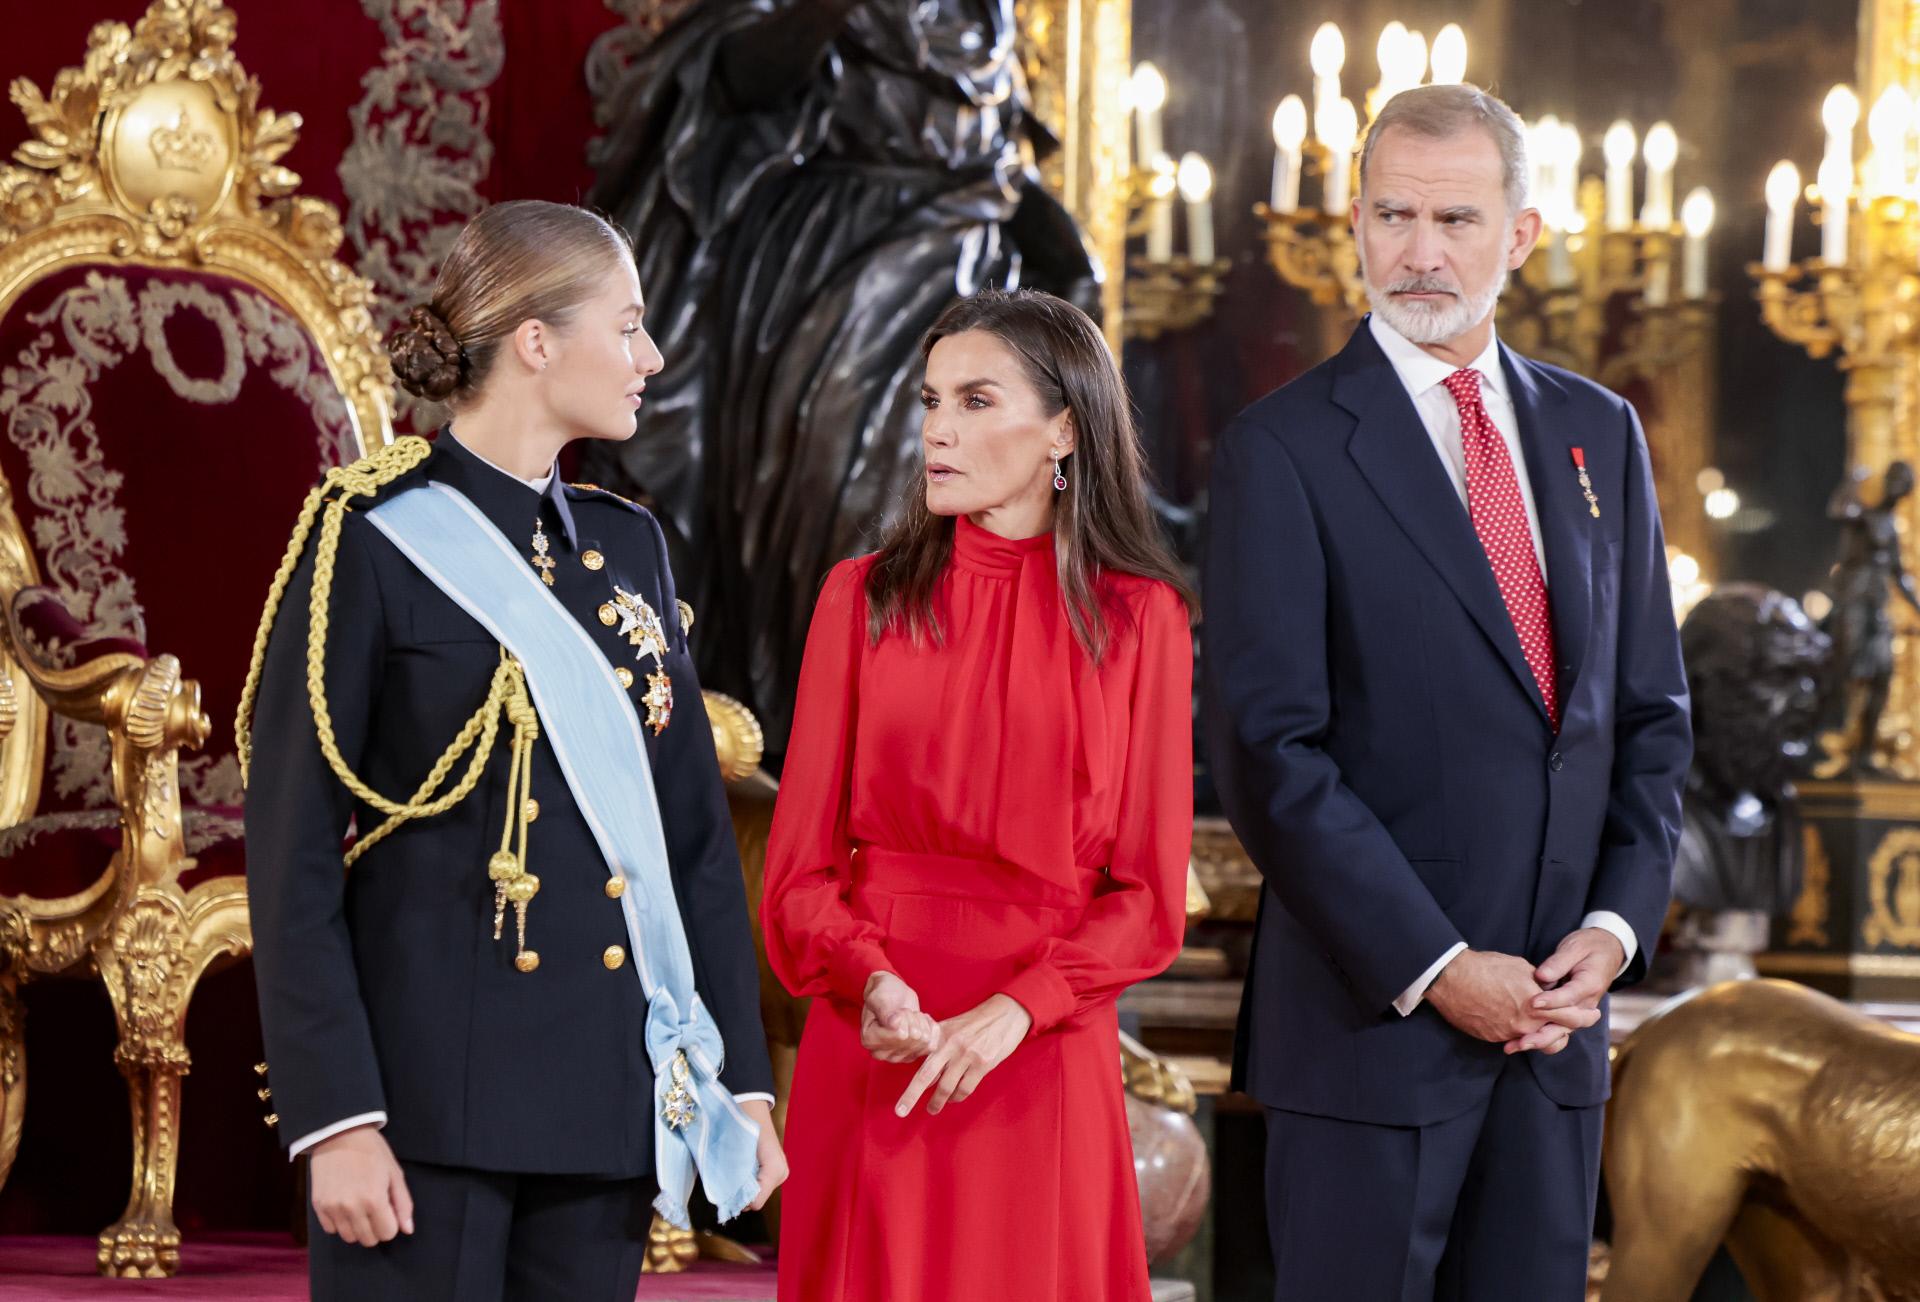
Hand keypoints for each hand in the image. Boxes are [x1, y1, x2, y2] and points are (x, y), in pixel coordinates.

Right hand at [309, 1124, 412, 1245]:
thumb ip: (403, 1203)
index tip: (388, 1209)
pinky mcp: (318, 1206)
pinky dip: (339, 1222)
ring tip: (359, 1206)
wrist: (339, 1134)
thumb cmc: (372, 1151)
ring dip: (357, 1227)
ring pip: (349, 1237)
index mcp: (374, 1199)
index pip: (387, 1233)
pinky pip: (331, 1229)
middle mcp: (352, 1208)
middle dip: (376, 1228)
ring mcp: (333, 1208)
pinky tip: (344, 1204)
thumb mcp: (394, 1173)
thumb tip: (407, 1229)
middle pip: (368, 1239)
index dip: (391, 1223)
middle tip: (375, 1208)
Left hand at [737, 1099, 787, 1210]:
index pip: (756, 1202)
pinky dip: (750, 1181)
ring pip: (759, 1193)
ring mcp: (781, 1172)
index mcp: (774, 1170)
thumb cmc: (742, 1129)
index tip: (728, 1187)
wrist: (750, 1109)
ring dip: (745, 1187)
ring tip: (737, 1169)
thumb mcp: (737, 1156)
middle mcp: (781, 1173)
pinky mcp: (778, 1171)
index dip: (739, 1199)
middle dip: (742, 1193)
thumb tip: (729, 1199)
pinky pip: (761, 1185)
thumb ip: (737, 1179)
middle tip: (731, 1177)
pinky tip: (744, 1169)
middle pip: (757, 1200)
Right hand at [861, 971, 941, 1062]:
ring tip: (910, 1015)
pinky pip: (932, 1044)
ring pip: (924, 1041)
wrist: (892, 994)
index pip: (900, 1035)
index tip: (896, 1010)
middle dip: (912, 1018)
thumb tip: (895, 1025)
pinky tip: (921, 1020)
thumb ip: (885, 1011)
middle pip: (914, 1038)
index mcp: (869, 1040)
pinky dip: (930, 1028)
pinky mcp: (914, 1055)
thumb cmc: (883, 994)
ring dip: (920, 1022)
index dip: (903, 1018)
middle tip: (903, 1011)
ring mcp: (899, 1056)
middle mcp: (882, 1053)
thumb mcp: (880, 997)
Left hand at [895, 993, 1031, 1116]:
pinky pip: (966, 1087)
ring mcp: (968, 1055)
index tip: (898, 1094)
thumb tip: (922, 1058)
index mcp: (941, 1035)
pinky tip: (954, 1098)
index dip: (908, 1079)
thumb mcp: (953, 1025)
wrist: (1006, 1013)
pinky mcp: (983, 1063)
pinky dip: (958, 1096)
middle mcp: (951, 1045)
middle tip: (902, 1111)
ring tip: (932, 1108)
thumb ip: (937, 1040)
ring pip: (947, 1086)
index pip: (920, 1061)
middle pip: (927, 1075)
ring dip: (938, 1101)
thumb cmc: (977, 1021)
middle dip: (912, 1095)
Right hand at [1424, 949, 1591, 1046]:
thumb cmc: (1486, 968)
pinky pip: (1511, 1036)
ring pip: (1532, 1038)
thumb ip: (1540, 983)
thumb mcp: (1521, 968)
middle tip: (1570, 1022)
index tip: (1594, 1014)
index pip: (1571, 1018)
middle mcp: (1524, 1025)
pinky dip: (1516, 1029)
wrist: (1451, 979)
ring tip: (1538, 1019)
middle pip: (1556, 1036)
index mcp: (1536, 1006)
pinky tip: (1509, 1014)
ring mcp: (1507, 1034)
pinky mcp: (1491, 1037)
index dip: (1585, 1017)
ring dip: (1539, 1030)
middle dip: (1565, 1029)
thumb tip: (1547, 988)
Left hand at [1509, 927, 1624, 1053]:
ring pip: (1559, 1032)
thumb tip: (1541, 976)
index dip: (1551, 1001)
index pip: (1569, 997)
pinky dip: (1538, 1037)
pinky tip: (1516, 1041)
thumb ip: (1559, 962)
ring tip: (1514, 1046)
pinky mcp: (1568, 1014)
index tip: (1532, 1003)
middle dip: (1542, 1035)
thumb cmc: (1589, 946)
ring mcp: (1577, 1011)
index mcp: (1589, 985)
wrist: (1607, 951)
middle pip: (1565, 1025)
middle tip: (1521, 1042)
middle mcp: (1586, 1004)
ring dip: (1537, 1041)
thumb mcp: (1575, 947)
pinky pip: (1555, 1028)